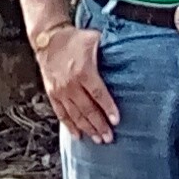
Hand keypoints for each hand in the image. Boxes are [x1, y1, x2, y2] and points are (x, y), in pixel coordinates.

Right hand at [35, 25, 118, 143]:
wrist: (48, 38)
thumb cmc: (75, 38)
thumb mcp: (94, 39)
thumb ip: (110, 48)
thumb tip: (130, 52)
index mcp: (83, 70)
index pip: (98, 93)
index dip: (108, 108)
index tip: (116, 120)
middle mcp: (71, 84)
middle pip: (87, 109)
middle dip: (99, 125)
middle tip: (109, 137)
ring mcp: (60, 90)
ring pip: (75, 114)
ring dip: (87, 128)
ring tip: (98, 140)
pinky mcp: (52, 94)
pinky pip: (61, 113)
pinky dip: (69, 126)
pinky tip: (78, 135)